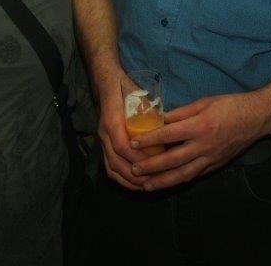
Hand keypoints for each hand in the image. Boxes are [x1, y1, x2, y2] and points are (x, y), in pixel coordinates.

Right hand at [94, 70, 151, 190]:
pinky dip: (121, 178)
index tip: (154, 164)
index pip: (122, 146)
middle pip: (115, 162)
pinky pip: (109, 166)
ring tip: (146, 186)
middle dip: (135, 175)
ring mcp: (102, 140)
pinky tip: (135, 183)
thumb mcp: (139, 96)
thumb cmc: (126, 89)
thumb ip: (149, 111)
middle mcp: (104, 133)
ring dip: (128, 180)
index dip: (137, 158)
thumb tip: (169, 127)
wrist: (107, 84)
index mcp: (112, 120)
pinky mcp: (103, 145)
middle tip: (154, 182)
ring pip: (111, 167)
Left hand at [127, 92, 264, 191]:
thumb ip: (181, 113)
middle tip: (134, 170)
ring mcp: (211, 158)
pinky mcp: (216, 165)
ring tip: (146, 185)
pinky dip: (179, 181)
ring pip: (183, 174)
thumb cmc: (230, 106)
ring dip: (163, 181)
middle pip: (173, 160)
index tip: (132, 142)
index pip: (169, 134)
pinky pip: (194, 176)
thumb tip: (159, 118)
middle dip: (151, 167)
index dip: (149, 140)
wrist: (258, 118)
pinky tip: (167, 184)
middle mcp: (204, 145)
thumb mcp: (204, 102)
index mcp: (200, 126)